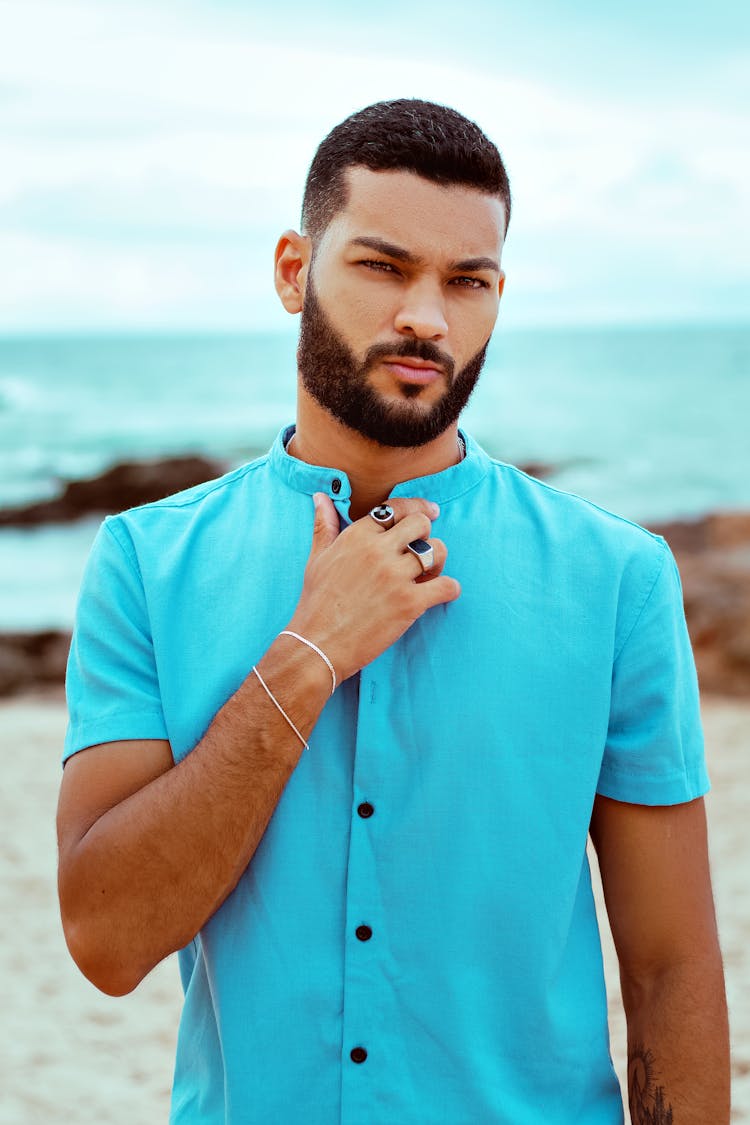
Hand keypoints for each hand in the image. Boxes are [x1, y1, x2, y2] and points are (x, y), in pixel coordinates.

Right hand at [286, 493, 460, 683]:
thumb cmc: (316, 602)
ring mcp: (395, 576)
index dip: (415, 508)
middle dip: (426, 535)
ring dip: (439, 561)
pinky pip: (446, 585)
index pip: (395, 508)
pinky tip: (443, 594)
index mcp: (357, 536)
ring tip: (429, 575)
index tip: (430, 511)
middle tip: (422, 551)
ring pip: (437, 551)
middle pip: (421, 524)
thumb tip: (321, 497)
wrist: (317, 644)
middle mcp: (378, 551)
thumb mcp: (317, 558)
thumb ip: (324, 525)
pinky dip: (450, 589)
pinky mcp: (409, 603)